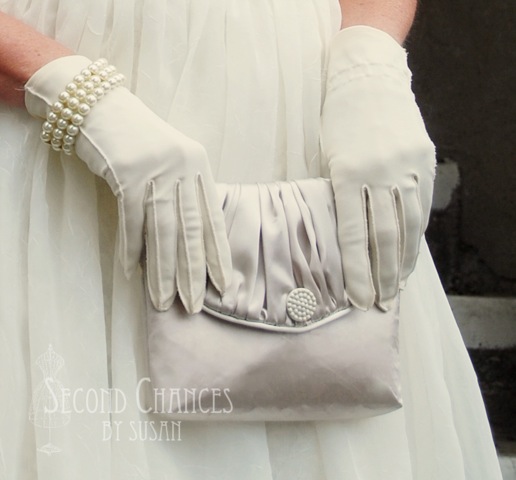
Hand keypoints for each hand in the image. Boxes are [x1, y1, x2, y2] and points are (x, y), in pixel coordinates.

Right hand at [25, 56, 231, 312]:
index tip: (224, 285)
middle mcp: (182, 168)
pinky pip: (131, 218)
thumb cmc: (139, 140)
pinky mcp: (127, 171)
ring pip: (162, 229)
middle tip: (193, 304)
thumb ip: (186, 193)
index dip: (218, 253)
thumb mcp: (173, 161)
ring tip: (163, 300)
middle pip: (190, 229)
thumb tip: (193, 240)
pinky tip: (132, 272)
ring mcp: (155, 169)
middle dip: (193, 271)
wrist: (100, 106)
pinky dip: (131, 247)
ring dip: (162, 269)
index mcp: (198, 165)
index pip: (212, 218)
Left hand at [320, 26, 435, 310]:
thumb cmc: (336, 119)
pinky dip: (415, 235)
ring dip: (401, 262)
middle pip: (382, 237)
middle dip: (380, 275)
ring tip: (396, 287)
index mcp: (347, 174)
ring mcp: (405, 167)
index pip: (352, 235)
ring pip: (406, 226)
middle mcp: (379, 174)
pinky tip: (410, 255)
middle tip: (379, 303)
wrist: (367, 77)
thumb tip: (343, 235)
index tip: (357, 298)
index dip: (355, 271)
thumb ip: (335, 194)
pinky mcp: (422, 161)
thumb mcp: (325, 155)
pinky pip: (421, 206)